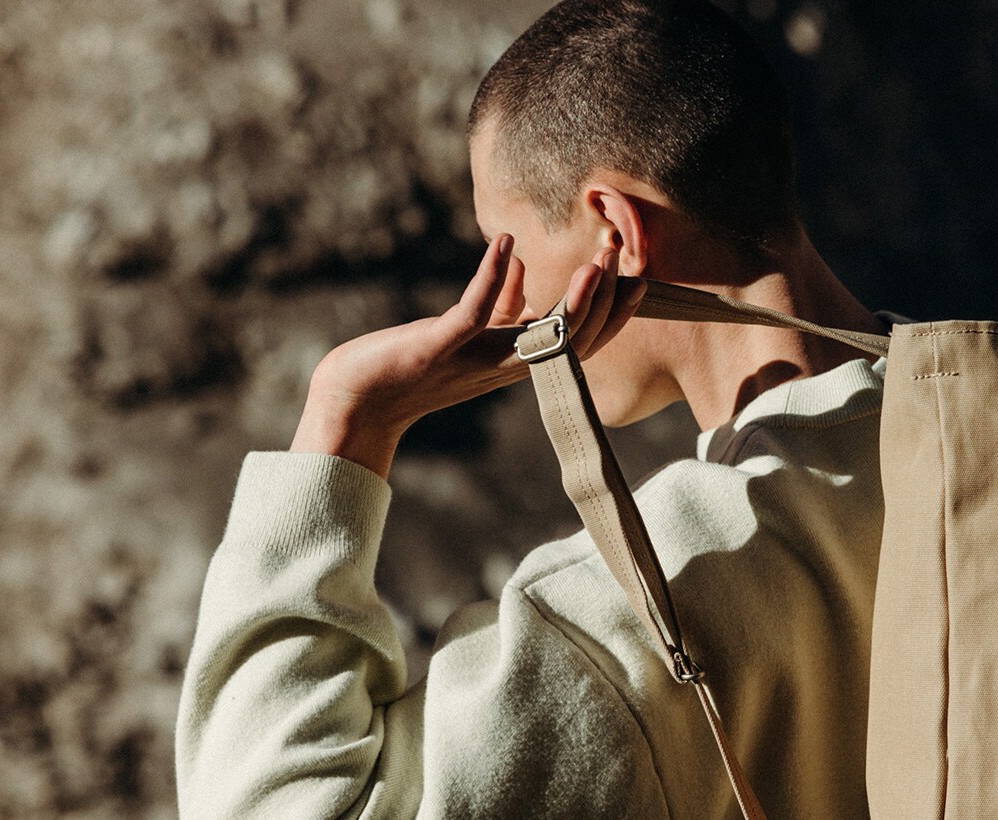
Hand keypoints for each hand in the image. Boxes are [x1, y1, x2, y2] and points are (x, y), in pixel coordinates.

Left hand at [291, 235, 646, 477]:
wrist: (359, 399)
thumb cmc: (410, 363)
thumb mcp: (465, 332)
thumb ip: (500, 304)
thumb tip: (520, 265)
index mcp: (515, 361)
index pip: (580, 340)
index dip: (612, 313)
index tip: (639, 281)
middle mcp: (503, 365)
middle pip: (574, 339)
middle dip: (604, 301)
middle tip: (622, 259)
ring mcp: (475, 358)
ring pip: (542, 335)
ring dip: (572, 300)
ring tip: (594, 263)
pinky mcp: (439, 346)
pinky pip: (475, 312)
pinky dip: (493, 277)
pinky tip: (505, 243)